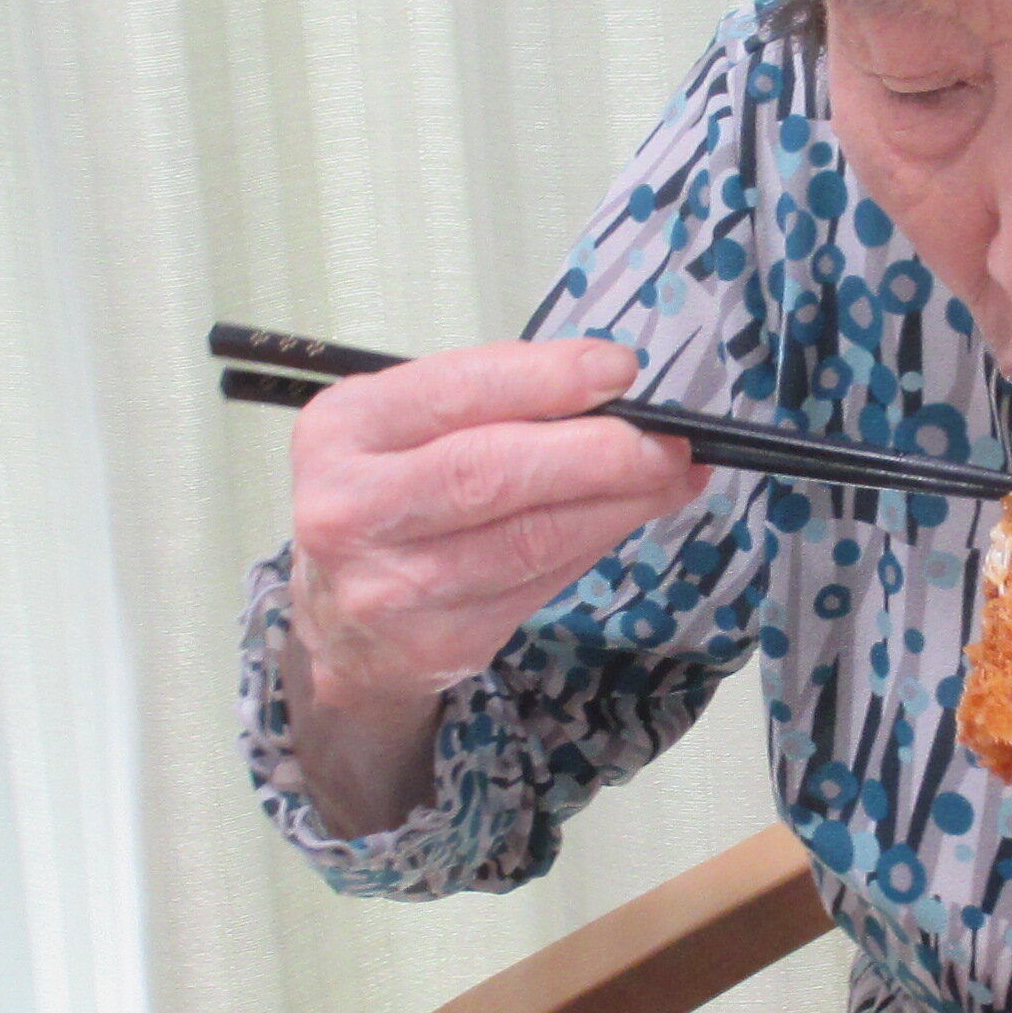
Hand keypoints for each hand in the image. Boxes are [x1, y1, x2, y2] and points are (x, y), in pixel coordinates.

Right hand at [281, 338, 697, 832]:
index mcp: (343, 430)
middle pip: (489, 473)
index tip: (618, 370)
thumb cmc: (391, 493)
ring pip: (528, 540)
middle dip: (594, 452)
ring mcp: (389, 587)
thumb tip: (614, 389)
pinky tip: (630, 515)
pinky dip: (596, 543)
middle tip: (665, 439)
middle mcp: (351, 511)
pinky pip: (540, 585)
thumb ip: (495, 403)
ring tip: (672, 474)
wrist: (339, 617)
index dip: (545, 379)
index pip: (454, 393)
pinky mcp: (437, 642)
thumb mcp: (408, 426)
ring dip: (618, 504)